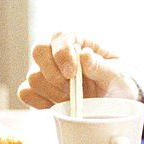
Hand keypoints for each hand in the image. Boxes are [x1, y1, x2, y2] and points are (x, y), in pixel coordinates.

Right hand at [18, 32, 139, 108]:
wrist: (114, 104)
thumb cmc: (117, 82)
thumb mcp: (118, 75)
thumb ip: (102, 67)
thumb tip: (84, 55)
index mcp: (78, 41)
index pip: (60, 37)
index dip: (62, 54)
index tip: (72, 73)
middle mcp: (57, 53)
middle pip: (38, 51)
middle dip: (52, 73)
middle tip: (69, 88)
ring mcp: (46, 71)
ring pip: (32, 76)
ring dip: (51, 91)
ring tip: (70, 99)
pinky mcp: (40, 90)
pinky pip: (25, 92)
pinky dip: (37, 101)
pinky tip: (55, 106)